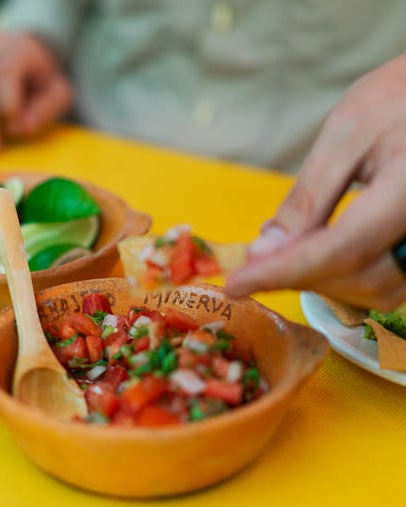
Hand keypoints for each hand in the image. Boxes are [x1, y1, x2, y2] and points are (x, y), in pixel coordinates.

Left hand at [226, 53, 405, 310]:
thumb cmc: (398, 99)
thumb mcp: (347, 136)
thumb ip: (308, 198)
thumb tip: (264, 251)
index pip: (342, 250)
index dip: (283, 272)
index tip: (235, 285)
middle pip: (358, 277)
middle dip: (299, 274)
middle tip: (256, 260)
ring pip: (376, 290)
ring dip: (323, 280)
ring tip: (287, 250)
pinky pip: (388, 282)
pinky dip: (347, 276)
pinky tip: (317, 252)